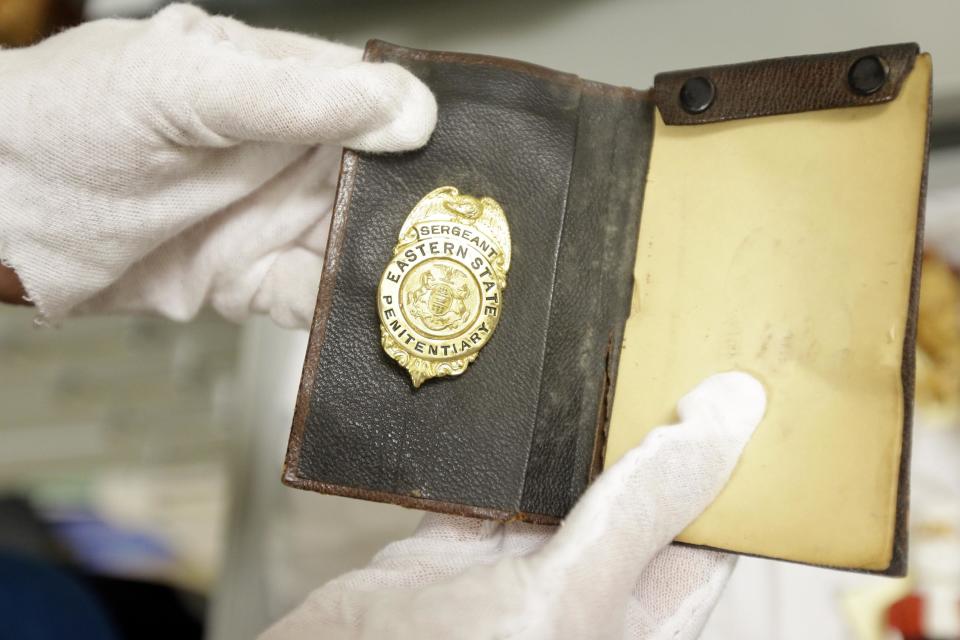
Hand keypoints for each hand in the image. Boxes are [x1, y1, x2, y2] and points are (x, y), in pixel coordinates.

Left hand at [0, 4, 434, 327]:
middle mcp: (291, 155)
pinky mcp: (251, 281)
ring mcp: (274, 220)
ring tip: (428, 292)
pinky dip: (339, 313)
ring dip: (390, 272)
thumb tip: (406, 108)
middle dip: (422, 217)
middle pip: (384, 185)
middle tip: (466, 247)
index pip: (381, 104)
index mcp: (287, 88)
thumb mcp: (191, 90)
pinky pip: (313, 300)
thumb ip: (299, 98)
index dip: (428, 134)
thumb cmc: (75, 119)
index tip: (467, 170)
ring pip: (359, 248)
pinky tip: (358, 318)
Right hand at [262, 372, 766, 639]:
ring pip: (555, 483)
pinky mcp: (445, 553)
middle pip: (633, 497)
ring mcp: (509, 573)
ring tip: (592, 351)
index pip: (705, 533)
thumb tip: (729, 417)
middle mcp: (579, 596)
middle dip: (650, 425)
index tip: (738, 384)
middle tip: (665, 341)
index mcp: (632, 624)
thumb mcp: (567, 597)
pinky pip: (479, 482)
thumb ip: (642, 512)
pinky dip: (485, 442)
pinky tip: (498, 399)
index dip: (728, 463)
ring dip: (568, 427)